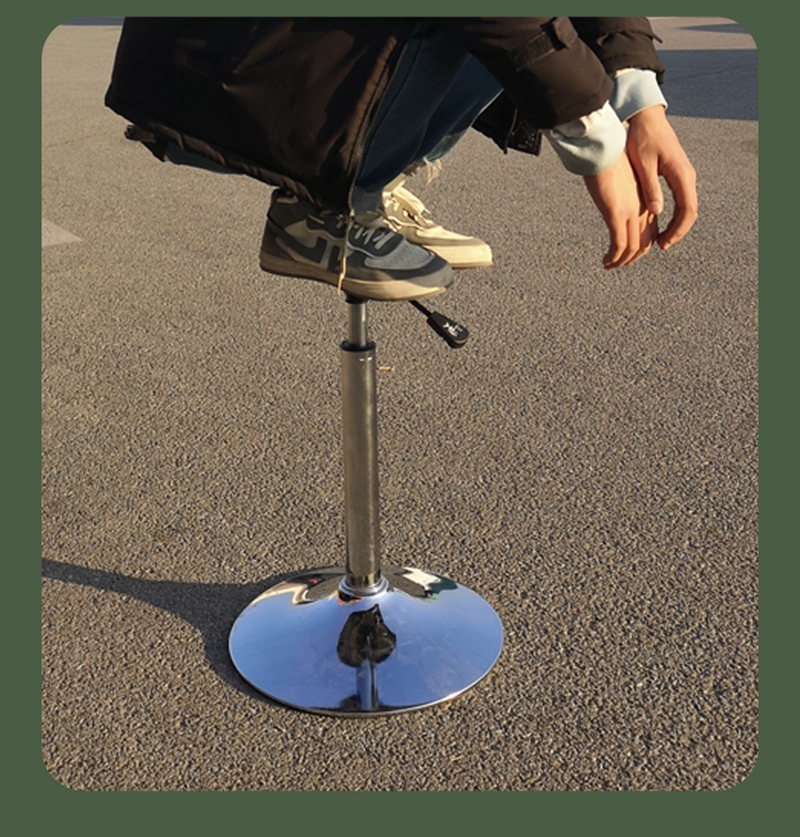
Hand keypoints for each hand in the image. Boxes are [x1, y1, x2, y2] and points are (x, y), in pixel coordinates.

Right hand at [583, 150, 657, 268]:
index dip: (642, 247)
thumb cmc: (609, 160)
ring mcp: (630, 212)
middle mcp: (643, 209)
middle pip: (644, 244)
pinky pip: (619, 245)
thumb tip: (621, 203)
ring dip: (621, 262)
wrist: (603, 149)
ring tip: (609, 265)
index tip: (628, 254)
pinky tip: (605, 261)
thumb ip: (625, 195)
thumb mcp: (622, 179)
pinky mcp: (616, 214)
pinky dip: (614, 258)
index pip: (651, 231)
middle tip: (618, 264)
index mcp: (646, 200)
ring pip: (633, 248)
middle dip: (632, 259)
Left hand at [625, 105, 697, 251]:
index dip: (677, 230)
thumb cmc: (642, 138)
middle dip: (677, 232)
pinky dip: (673, 214)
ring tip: (659, 239)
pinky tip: (658, 222)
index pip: (687, 210)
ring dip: (675, 225)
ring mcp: (684, 175)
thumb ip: (650, 188)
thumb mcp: (643, 165)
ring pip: (686, 206)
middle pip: (690, 212)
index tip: (663, 244)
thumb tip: (657, 212)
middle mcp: (687, 176)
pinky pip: (681, 199)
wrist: (647, 118)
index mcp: (681, 175)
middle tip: (661, 246)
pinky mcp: (678, 174)